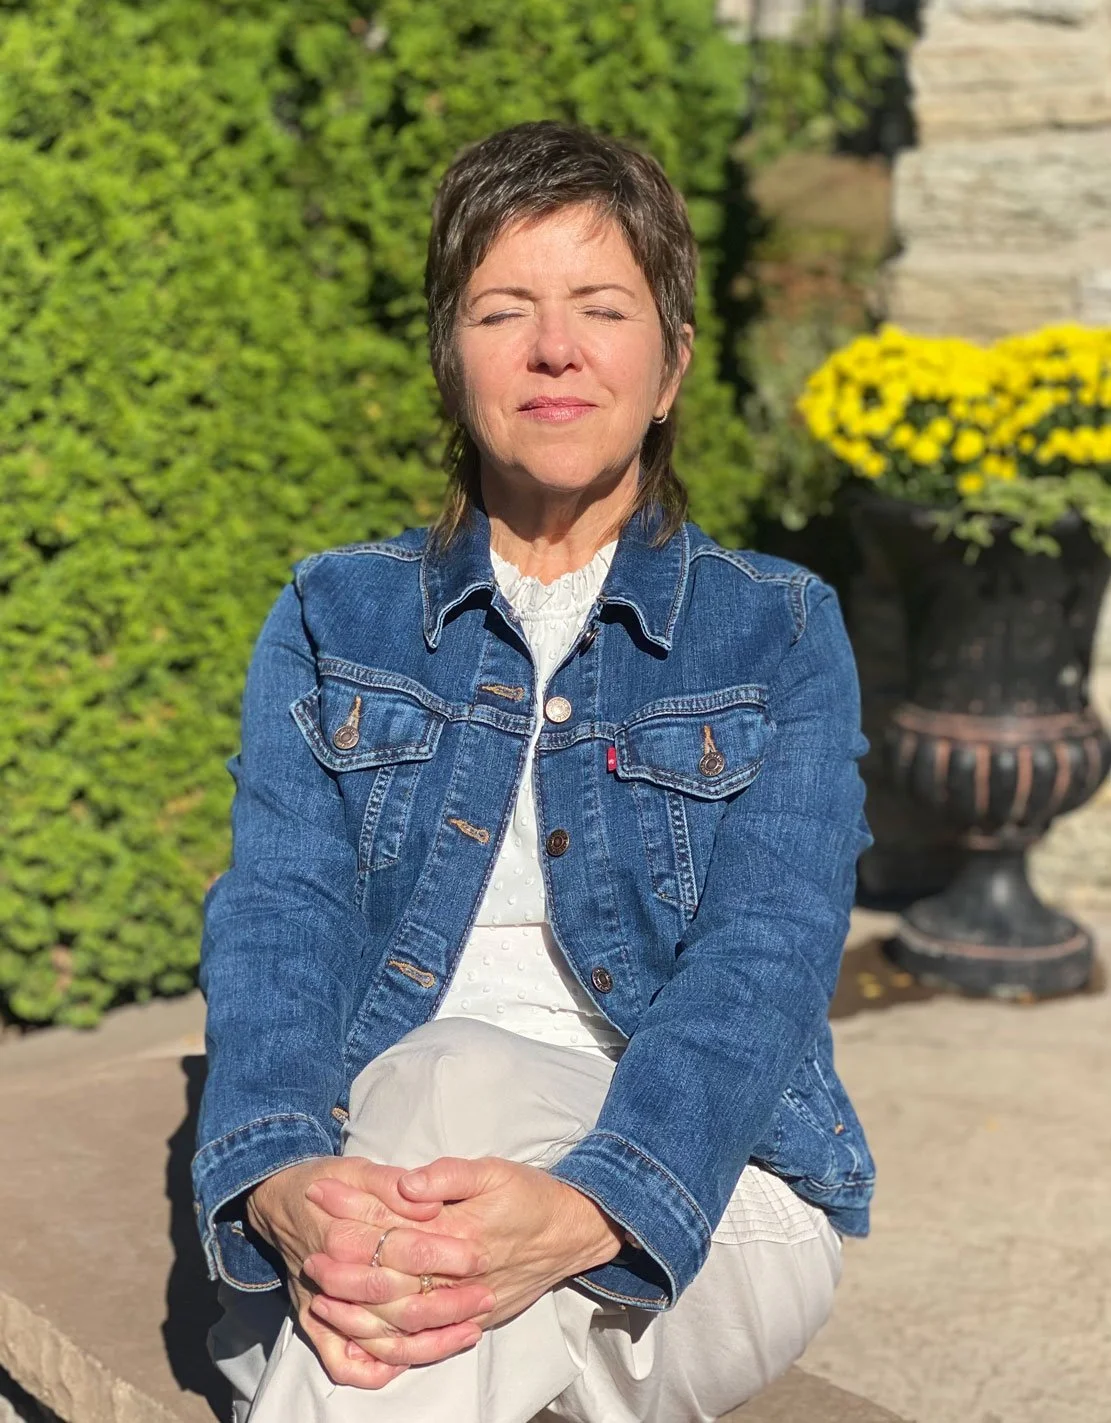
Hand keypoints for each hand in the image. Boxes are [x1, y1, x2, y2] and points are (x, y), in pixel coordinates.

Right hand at [245, 1157, 492, 1387]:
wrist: (278, 1203)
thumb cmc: (324, 1181)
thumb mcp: (357, 1168)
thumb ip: (392, 1185)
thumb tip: (429, 1205)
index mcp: (342, 1234)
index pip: (401, 1252)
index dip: (443, 1255)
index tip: (477, 1256)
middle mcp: (332, 1277)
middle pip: (397, 1302)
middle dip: (448, 1303)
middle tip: (486, 1295)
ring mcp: (323, 1309)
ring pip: (380, 1339)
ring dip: (429, 1340)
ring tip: (471, 1329)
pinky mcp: (317, 1327)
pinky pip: (346, 1363)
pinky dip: (379, 1368)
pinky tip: (413, 1359)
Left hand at [304, 1156, 622, 1342]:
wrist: (572, 1232)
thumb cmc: (530, 1195)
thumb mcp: (492, 1170)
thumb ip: (448, 1176)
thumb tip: (406, 1182)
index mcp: (460, 1232)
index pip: (394, 1225)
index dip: (354, 1211)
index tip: (320, 1196)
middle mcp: (459, 1274)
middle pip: (391, 1276)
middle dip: (346, 1267)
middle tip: (310, 1256)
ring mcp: (464, 1303)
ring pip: (402, 1317)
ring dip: (359, 1308)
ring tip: (322, 1296)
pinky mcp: (472, 1320)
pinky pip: (425, 1342)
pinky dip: (390, 1343)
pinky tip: (364, 1334)